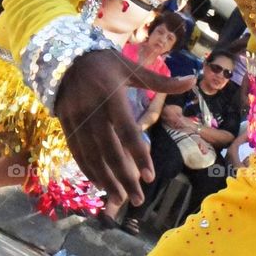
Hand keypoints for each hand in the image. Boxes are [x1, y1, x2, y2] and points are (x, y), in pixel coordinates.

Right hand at [57, 49, 195, 203]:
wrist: (63, 56)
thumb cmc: (104, 63)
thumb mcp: (132, 68)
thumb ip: (161, 81)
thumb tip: (192, 79)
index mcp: (113, 97)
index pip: (128, 132)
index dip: (138, 156)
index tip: (150, 176)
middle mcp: (93, 112)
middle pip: (110, 152)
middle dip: (124, 178)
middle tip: (138, 199)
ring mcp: (77, 120)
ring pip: (92, 156)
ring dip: (106, 180)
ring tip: (120, 198)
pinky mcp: (66, 125)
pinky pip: (77, 152)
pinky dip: (88, 170)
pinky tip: (99, 184)